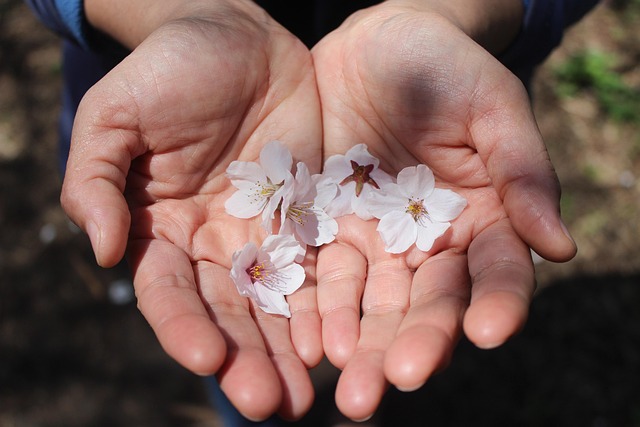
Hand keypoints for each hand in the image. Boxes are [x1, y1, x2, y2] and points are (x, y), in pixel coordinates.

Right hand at [60, 2, 322, 419]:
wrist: (235, 37)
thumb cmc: (167, 70)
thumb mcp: (115, 116)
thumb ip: (95, 182)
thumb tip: (102, 253)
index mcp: (161, 230)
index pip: (169, 292)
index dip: (184, 327)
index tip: (207, 358)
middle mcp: (213, 245)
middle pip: (229, 314)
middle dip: (247, 360)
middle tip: (269, 404)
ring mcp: (263, 233)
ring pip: (277, 304)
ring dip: (289, 351)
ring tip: (306, 397)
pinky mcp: (307, 215)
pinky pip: (318, 266)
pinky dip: (326, 306)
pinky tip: (340, 341)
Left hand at [312, 1, 575, 419]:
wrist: (375, 47)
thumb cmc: (446, 67)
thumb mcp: (491, 105)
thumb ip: (522, 170)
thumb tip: (560, 248)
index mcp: (483, 219)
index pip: (496, 273)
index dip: (497, 303)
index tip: (489, 332)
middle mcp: (430, 244)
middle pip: (428, 303)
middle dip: (415, 343)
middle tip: (398, 381)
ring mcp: (376, 242)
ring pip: (372, 302)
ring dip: (362, 344)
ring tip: (351, 385)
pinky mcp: (328, 231)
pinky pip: (322, 275)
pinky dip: (317, 311)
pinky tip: (310, 343)